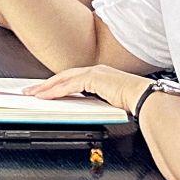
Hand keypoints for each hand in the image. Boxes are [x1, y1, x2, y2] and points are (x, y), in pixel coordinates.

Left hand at [27, 64, 152, 113]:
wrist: (148, 98)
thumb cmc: (137, 102)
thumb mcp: (113, 101)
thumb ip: (100, 102)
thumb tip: (89, 109)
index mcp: (101, 75)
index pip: (73, 79)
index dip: (57, 84)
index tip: (45, 90)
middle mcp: (96, 71)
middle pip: (64, 76)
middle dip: (46, 84)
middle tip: (31, 91)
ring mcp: (94, 73)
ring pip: (63, 79)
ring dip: (46, 88)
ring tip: (34, 95)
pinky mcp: (94, 78)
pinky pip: (69, 85)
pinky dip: (56, 91)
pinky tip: (46, 96)